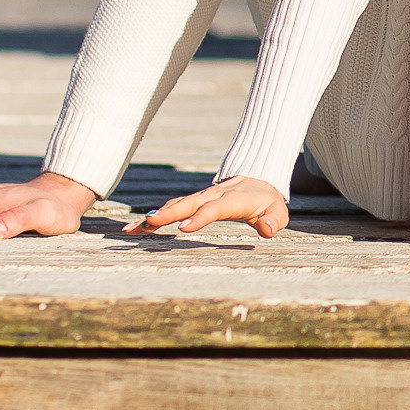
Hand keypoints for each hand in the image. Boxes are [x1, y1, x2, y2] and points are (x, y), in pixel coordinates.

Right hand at [125, 178, 289, 240]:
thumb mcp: (277, 211)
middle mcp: (212, 196)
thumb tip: (267, 230)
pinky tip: (135, 228)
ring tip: (131, 230)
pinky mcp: (193, 201)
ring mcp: (201, 197)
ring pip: (175, 205)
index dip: (199, 217)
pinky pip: (173, 207)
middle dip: (167, 213)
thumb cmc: (267, 201)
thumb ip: (273, 221)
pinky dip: (155, 216)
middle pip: (187, 203)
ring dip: (154, 216)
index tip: (183, 228)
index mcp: (232, 200)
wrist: (258, 179)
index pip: (214, 209)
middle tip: (147, 223)